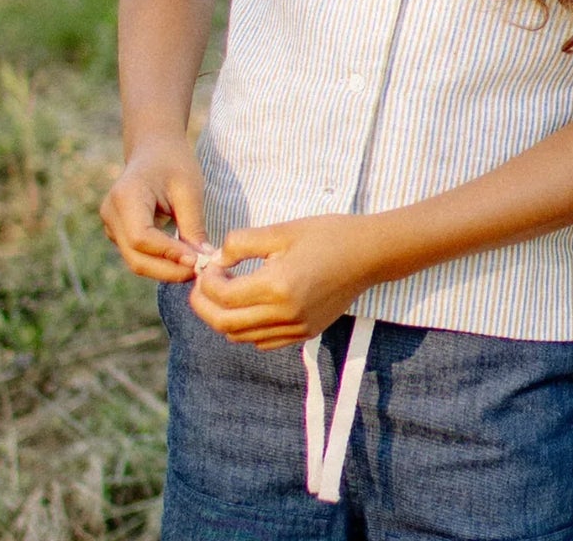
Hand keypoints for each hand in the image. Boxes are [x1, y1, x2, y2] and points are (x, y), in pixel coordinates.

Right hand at [100, 136, 208, 281]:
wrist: (154, 149)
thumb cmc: (174, 163)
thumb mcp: (189, 189)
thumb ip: (193, 226)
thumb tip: (204, 260)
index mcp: (125, 197)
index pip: (142, 237)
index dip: (169, 254)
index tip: (198, 261)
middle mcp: (111, 214)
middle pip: (136, 257)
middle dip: (169, 270)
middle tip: (200, 272)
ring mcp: (110, 226)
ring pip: (136, 261)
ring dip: (166, 270)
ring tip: (196, 268)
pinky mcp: (118, 234)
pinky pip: (138, 255)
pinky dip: (160, 262)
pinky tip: (183, 262)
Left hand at [188, 215, 375, 349]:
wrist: (369, 253)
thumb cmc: (328, 235)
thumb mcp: (283, 230)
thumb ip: (243, 242)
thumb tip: (217, 260)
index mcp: (278, 286)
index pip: (224, 297)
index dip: (207, 283)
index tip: (209, 266)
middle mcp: (285, 314)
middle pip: (225, 324)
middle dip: (205, 306)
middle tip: (202, 286)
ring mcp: (296, 328)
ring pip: (240, 336)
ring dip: (223, 317)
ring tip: (225, 293)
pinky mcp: (305, 333)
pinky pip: (263, 341)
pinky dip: (246, 329)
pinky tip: (250, 306)